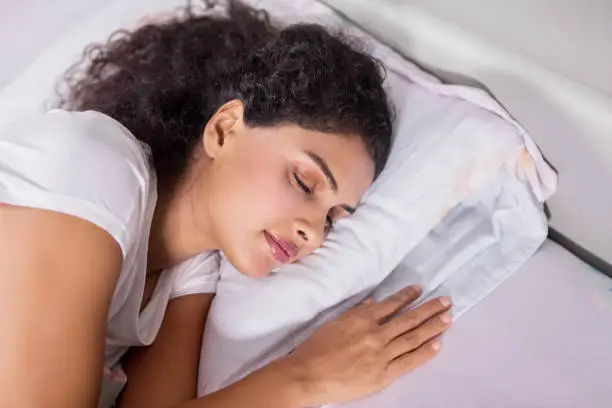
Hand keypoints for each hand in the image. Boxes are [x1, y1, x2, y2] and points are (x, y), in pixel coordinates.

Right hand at [287, 285, 450, 405]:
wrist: (307, 376)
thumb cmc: (316, 349)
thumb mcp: (334, 323)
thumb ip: (355, 312)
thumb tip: (373, 302)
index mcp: (362, 320)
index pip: (390, 304)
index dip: (407, 296)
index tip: (419, 290)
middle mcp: (376, 335)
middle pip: (408, 319)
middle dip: (429, 309)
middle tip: (446, 301)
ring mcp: (381, 355)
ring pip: (412, 338)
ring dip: (432, 327)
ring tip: (447, 319)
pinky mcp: (383, 375)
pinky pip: (408, 362)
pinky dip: (424, 353)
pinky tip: (437, 344)